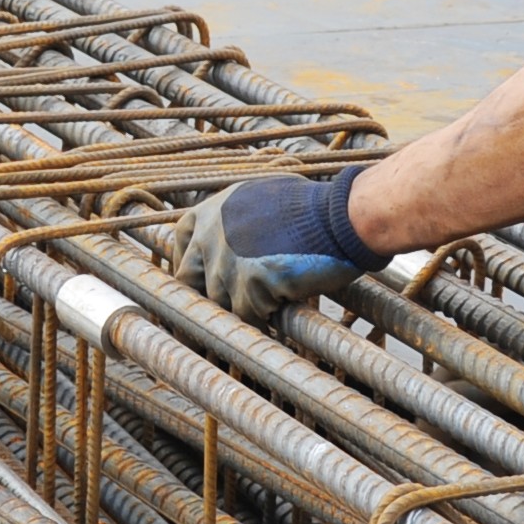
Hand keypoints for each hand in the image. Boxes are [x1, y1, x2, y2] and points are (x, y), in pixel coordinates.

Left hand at [179, 171, 381, 320]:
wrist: (341, 216)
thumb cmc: (315, 208)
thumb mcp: (265, 198)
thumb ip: (241, 220)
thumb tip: (238, 240)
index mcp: (215, 210)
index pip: (183, 243)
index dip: (190, 266)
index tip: (199, 284)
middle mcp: (212, 234)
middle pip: (189, 280)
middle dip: (201, 301)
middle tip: (212, 322)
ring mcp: (227, 261)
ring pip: (219, 304)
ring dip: (238, 314)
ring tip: (254, 324)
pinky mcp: (249, 284)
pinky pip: (246, 317)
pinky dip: (260, 324)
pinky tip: (274, 326)